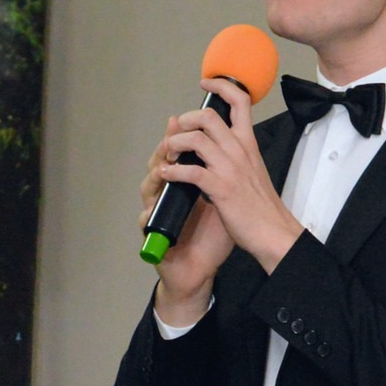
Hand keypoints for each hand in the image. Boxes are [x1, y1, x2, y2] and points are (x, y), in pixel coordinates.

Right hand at [140, 114, 234, 323]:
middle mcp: (169, 192)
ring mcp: (158, 211)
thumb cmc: (211, 237)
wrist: (200, 270)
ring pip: (149, 185)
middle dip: (166, 147)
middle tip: (174, 136)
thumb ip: (226, 174)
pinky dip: (150, 212)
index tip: (184, 116)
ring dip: (155, 174)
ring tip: (163, 166)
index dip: (179, 132)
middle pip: (159, 161)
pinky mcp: (153, 232)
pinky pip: (146, 219)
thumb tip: (239, 146)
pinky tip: (154, 204)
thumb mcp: (225, 199)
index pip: (178, 151)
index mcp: (186, 182)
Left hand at [155, 77, 305, 274]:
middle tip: (177, 132)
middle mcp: (239, 149)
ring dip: (175, 143)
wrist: (273, 231)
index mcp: (248, 143)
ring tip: (169, 154)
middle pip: (208, 116)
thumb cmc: (261, 204)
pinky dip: (173, 170)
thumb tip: (218, 144)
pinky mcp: (220, 188)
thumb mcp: (252, 169)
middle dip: (185, 120)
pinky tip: (167, 175)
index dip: (221, 87)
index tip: (206, 83)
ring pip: (195, 139)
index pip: (240, 101)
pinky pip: (190, 171)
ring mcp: (229, 168)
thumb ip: (236, 153)